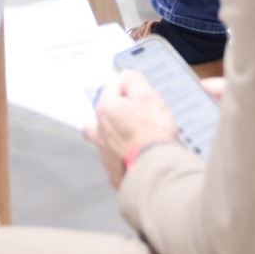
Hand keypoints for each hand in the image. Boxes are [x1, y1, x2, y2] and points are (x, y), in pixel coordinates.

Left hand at [83, 71, 179, 189]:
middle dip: (109, 117)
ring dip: (115, 142)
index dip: (127, 91)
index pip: (111, 90)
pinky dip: (123, 162)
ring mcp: (105, 156)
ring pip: (104, 143)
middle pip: (98, 119)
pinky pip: (115, 164)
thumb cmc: (152, 131)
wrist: (156, 170)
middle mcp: (99, 132)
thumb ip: (133, 81)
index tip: (139, 98)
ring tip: (136, 144)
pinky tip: (137, 162)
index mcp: (105, 109)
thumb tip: (125, 77)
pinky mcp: (114, 176)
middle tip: (127, 120)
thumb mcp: (147, 96)